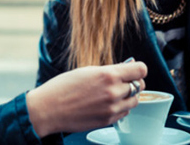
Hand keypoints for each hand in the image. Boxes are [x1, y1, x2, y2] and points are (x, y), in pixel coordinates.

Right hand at [26, 61, 147, 137]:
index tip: (134, 70)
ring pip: (134, 101)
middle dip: (133, 82)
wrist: (48, 109)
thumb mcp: (86, 71)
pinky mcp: (108, 120)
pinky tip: (107, 104)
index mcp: (108, 74)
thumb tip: (127, 68)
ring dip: (128, 96)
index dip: (138, 69)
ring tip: (114, 93)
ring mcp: (112, 108)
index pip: (141, 70)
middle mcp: (113, 91)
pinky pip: (124, 113)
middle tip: (123, 82)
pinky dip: (120, 108)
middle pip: (139, 86)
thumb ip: (108, 70)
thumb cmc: (63, 87)